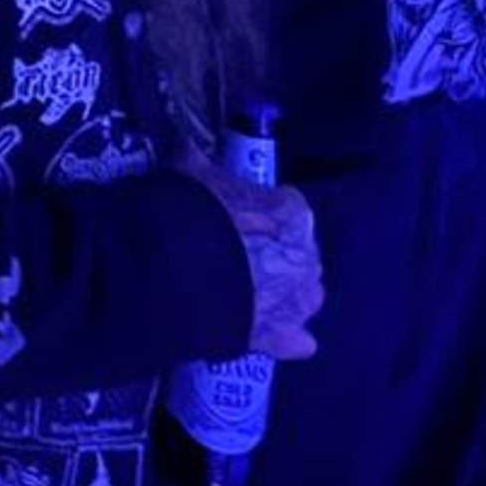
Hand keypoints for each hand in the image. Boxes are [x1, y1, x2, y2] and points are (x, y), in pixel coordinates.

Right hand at [180, 155, 322, 359]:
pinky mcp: (280, 338)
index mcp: (293, 215)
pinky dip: (285, 337)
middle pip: (298, 253)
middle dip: (276, 253)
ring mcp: (297, 302)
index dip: (260, 212)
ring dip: (285, 294)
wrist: (177, 272)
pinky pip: (295, 340)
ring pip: (304, 296)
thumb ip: (195, 160)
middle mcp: (307, 259)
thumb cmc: (191, 213)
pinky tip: (262, 332)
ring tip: (249, 293)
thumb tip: (186, 145)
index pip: (286, 208)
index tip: (236, 215)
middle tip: (237, 253)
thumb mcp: (189, 173)